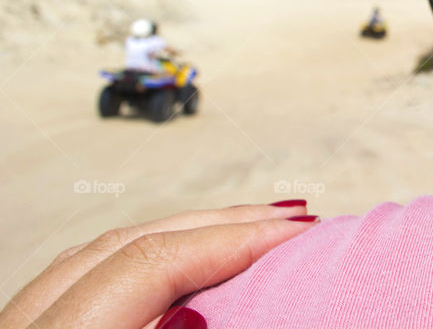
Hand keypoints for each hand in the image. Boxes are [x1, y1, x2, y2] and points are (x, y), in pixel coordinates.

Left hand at [0, 201, 316, 328]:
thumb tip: (224, 303)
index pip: (152, 262)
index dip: (234, 239)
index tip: (299, 232)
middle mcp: (26, 322)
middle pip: (133, 239)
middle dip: (223, 222)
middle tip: (293, 219)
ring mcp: (22, 323)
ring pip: (108, 248)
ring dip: (189, 232)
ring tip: (253, 229)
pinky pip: (93, 272)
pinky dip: (152, 255)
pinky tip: (188, 259)